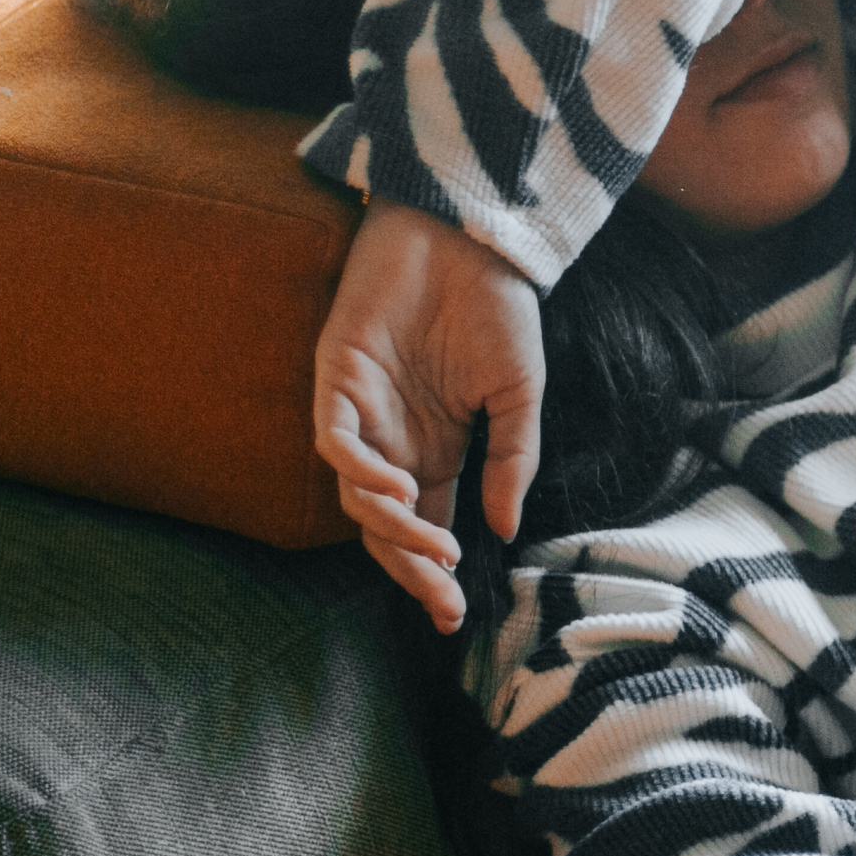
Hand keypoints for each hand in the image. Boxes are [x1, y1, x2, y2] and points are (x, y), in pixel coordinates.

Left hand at [314, 198, 546, 633]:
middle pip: (386, 528)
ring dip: (391, 529)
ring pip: (356, 497)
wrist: (470, 237)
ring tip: (433, 543)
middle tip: (442, 597)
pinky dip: (361, 473)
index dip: (435, 577)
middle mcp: (395, 443)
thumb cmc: (497, 310)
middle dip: (410, 570)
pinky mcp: (337, 380)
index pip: (429, 530)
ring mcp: (364, 414)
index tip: (455, 617)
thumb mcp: (520, 395)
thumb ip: (512, 461)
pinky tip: (398, 488)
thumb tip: (503, 529)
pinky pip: (335, 443)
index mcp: (438, 453)